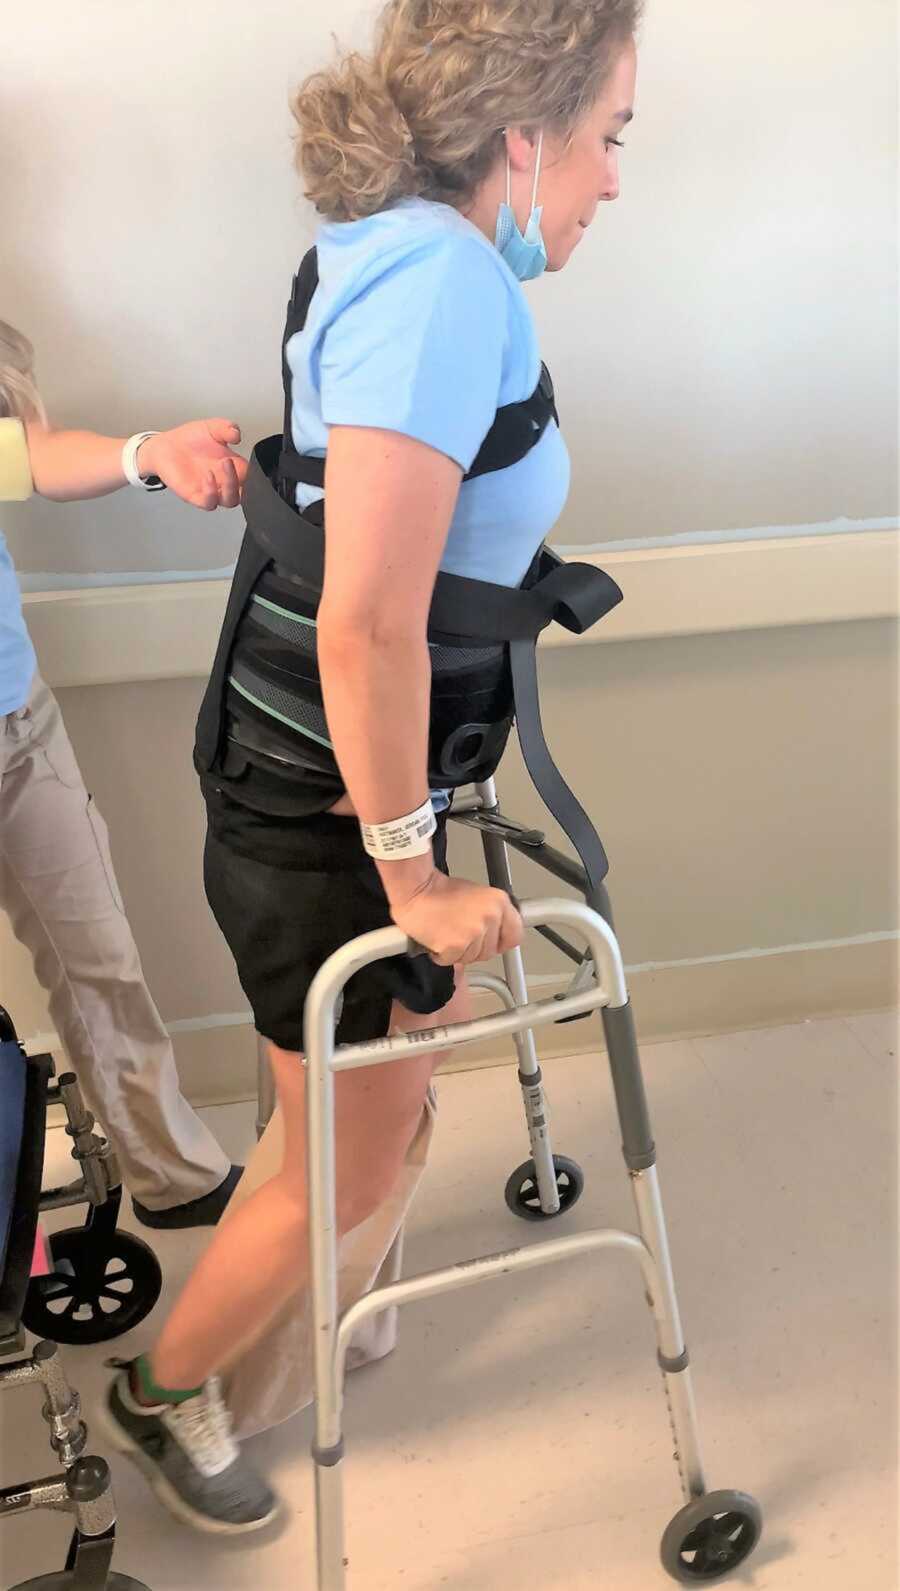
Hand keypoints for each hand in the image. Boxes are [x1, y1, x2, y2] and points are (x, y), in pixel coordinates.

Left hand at [138, 419, 247, 510]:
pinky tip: (208, 476)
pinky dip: (211, 493)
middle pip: (244, 493)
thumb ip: (226, 428)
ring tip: (224, 465)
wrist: (165, 446)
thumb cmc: (190, 440)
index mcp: (233, 467)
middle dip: (244, 481)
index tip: (247, 459)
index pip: (251, 477)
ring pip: (230, 501)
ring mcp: (211, 490)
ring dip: (230, 487)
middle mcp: (223, 481)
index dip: (253, 472)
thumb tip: (237, 435)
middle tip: (231, 461)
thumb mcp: (212, 428)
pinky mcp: (195, 496)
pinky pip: (208, 503)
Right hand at [390, 872, 522, 965]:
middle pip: (491, 951)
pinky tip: (436, 939)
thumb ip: (491, 915)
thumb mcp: (477, 896)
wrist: (415, 890)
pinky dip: (442, 955)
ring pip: (472, 958)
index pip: (515, 935)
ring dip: (457, 952)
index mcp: (499, 902)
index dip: (501, 942)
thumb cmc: (439, 891)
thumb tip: (497, 933)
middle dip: (474, 948)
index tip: (492, 942)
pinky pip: (453, 961)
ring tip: (446, 932)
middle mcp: (490, 917)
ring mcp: (474, 932)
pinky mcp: (456, 945)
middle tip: (458, 932)